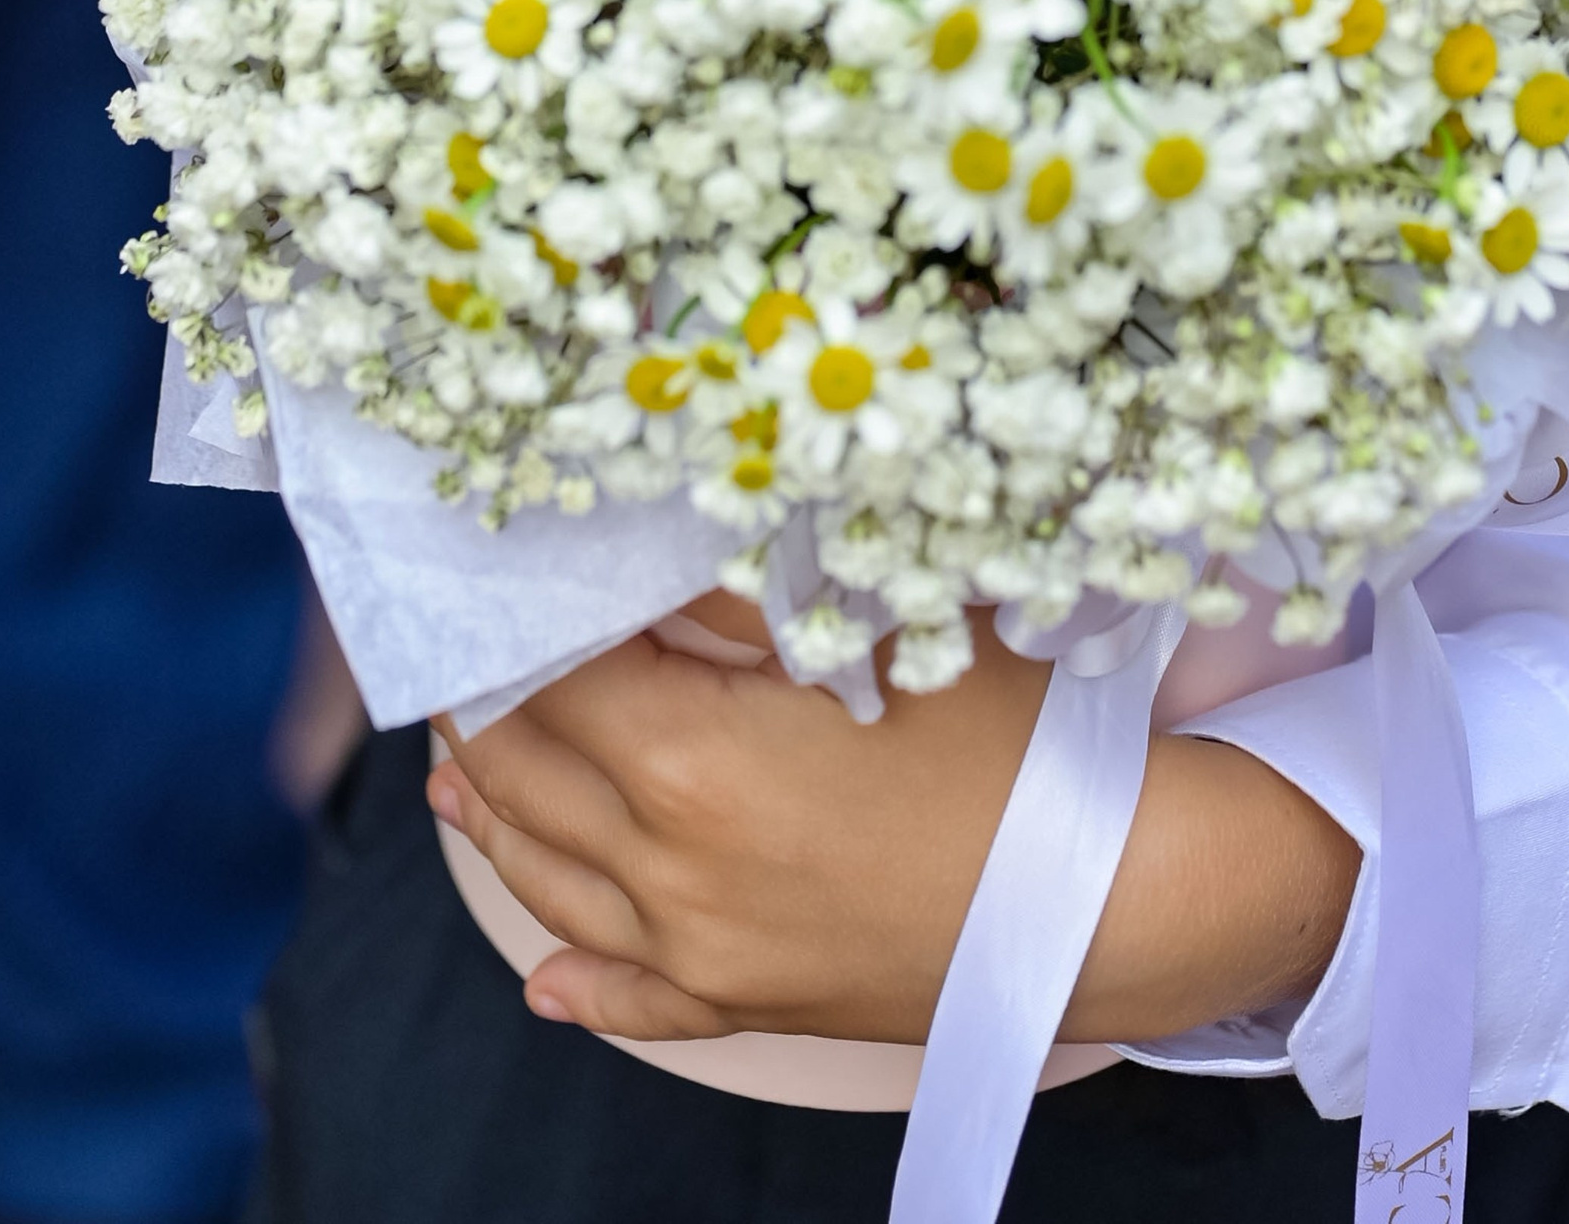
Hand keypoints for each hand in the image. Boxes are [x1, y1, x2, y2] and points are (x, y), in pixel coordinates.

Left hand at [430, 595, 1358, 1047]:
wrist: (1114, 899)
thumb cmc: (1006, 742)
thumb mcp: (871, 629)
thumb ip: (736, 598)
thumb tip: (638, 564)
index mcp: (693, 761)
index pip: (549, 677)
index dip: (510, 617)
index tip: (487, 570)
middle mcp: (671, 870)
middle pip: (529, 776)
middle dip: (484, 706)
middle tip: (458, 648)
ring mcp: (704, 953)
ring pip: (553, 881)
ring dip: (495, 819)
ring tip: (454, 774)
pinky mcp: (751, 1003)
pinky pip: (631, 998)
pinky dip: (577, 976)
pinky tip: (542, 973)